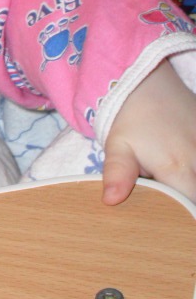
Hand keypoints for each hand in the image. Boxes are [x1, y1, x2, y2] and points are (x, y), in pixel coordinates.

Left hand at [102, 60, 195, 204]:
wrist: (145, 79)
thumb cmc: (129, 116)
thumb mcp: (118, 145)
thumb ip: (118, 175)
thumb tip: (111, 201)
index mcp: (177, 168)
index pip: (190, 207)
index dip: (182, 217)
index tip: (171, 219)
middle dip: (186, 200)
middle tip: (169, 201)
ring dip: (190, 178)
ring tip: (171, 177)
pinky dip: (193, 164)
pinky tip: (181, 163)